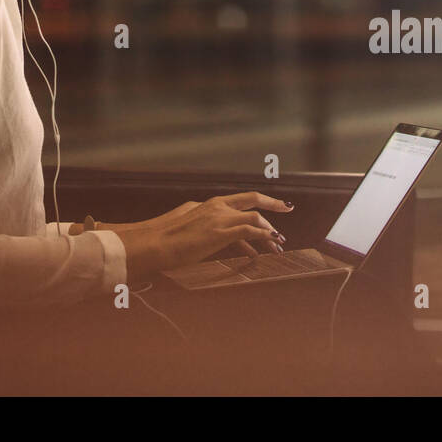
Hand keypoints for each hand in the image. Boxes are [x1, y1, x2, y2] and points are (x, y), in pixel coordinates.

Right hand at [122, 192, 293, 276]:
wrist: (153, 244)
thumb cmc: (162, 240)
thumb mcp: (183, 227)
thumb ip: (199, 228)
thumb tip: (208, 237)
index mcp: (206, 204)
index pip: (237, 201)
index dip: (255, 203)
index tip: (269, 206)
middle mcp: (215, 206)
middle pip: (252, 198)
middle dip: (272, 203)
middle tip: (288, 207)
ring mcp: (219, 218)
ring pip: (255, 216)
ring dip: (270, 229)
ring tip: (278, 242)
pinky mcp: (221, 232)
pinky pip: (251, 230)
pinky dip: (264, 236)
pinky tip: (270, 243)